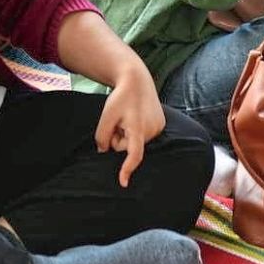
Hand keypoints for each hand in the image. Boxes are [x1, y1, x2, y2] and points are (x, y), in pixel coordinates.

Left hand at [96, 60, 165, 186]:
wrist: (136, 80)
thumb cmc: (120, 98)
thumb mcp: (106, 116)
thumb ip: (102, 137)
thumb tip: (104, 151)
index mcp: (137, 127)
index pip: (134, 153)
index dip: (127, 168)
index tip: (123, 182)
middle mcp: (151, 129)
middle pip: (128, 147)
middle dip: (119, 139)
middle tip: (118, 122)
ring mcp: (158, 127)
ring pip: (135, 142)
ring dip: (127, 134)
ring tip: (128, 117)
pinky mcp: (161, 125)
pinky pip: (142, 136)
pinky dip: (136, 131)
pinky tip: (135, 116)